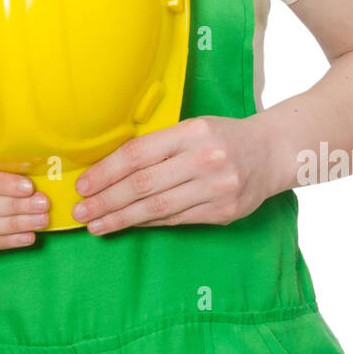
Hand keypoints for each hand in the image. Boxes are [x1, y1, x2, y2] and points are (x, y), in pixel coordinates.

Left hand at [70, 115, 273, 233]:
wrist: (271, 153)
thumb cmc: (221, 137)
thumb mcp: (191, 128)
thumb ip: (158, 146)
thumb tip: (109, 170)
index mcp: (192, 132)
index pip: (138, 154)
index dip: (106, 172)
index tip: (83, 185)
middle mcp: (205, 159)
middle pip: (144, 184)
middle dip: (107, 200)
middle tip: (81, 211)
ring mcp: (217, 188)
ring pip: (158, 207)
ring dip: (122, 218)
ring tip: (96, 225)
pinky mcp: (224, 212)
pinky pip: (177, 220)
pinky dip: (149, 222)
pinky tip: (128, 224)